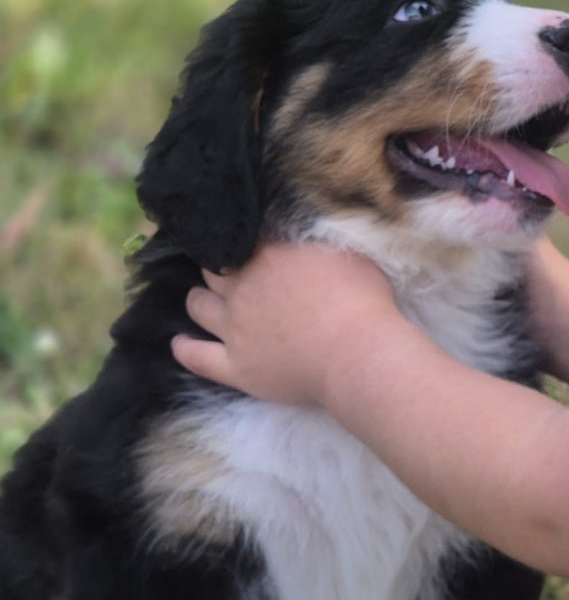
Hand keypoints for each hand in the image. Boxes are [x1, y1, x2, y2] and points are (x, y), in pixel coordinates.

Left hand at [172, 242, 399, 406]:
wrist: (356, 352)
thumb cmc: (361, 298)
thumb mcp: (343, 251)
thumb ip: (312, 241)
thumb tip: (296, 232)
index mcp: (267, 255)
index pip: (240, 238)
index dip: (239, 238)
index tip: (242, 238)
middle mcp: (241, 288)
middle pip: (212, 269)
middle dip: (215, 264)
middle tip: (223, 265)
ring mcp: (234, 329)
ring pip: (199, 307)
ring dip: (198, 298)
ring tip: (200, 297)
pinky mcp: (236, 367)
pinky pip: (198, 357)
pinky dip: (184, 349)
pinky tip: (177, 343)